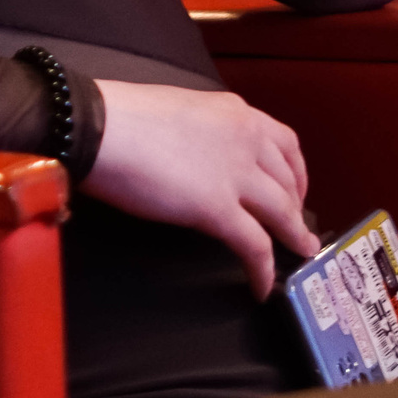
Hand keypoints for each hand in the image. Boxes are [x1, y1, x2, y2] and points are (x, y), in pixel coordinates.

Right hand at [85, 79, 314, 295]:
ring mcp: (235, 174)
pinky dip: (262, 269)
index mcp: (235, 112)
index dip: (296, 172)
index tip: (294, 190)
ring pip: (282, 213)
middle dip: (296, 208)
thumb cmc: (122, 116)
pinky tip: (261, 285)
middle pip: (288, 181)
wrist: (100, 127)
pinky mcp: (218, 208)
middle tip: (296, 228)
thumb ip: (203, 132)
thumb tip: (201, 156)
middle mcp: (246, 139)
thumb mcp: (179, 111)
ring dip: (293, 237)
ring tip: (297, 255)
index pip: (285, 143)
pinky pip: (254, 245)